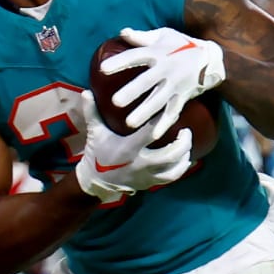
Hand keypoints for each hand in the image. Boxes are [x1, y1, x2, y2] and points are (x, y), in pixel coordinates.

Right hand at [73, 95, 193, 201]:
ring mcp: (146, 175)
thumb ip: (92, 111)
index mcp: (127, 148)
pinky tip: (186, 157)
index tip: (171, 110)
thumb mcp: (95, 132)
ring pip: (174, 168)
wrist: (97, 182)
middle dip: (182, 143)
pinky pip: (172, 177)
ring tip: (187, 142)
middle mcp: (139, 163)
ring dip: (184, 155)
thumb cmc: (98, 153)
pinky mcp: (150, 183)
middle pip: (169, 155)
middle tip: (186, 130)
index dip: (163, 121)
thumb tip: (86, 91)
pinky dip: (182, 167)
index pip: (150, 133)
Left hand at [101, 26, 225, 131]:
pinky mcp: (182, 97)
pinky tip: (154, 135)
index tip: (103, 69)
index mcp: (158, 53)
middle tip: (115, 102)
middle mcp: (166, 69)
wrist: (211, 58)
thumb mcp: (164, 36)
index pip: (136, 56)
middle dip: (132, 91)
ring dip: (145, 112)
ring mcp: (175, 85)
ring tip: (130, 123)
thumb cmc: (181, 45)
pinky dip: (164, 124)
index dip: (120, 62)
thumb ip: (142, 37)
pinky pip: (173, 112)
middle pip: (147, 81)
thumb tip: (122, 32)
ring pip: (159, 100)